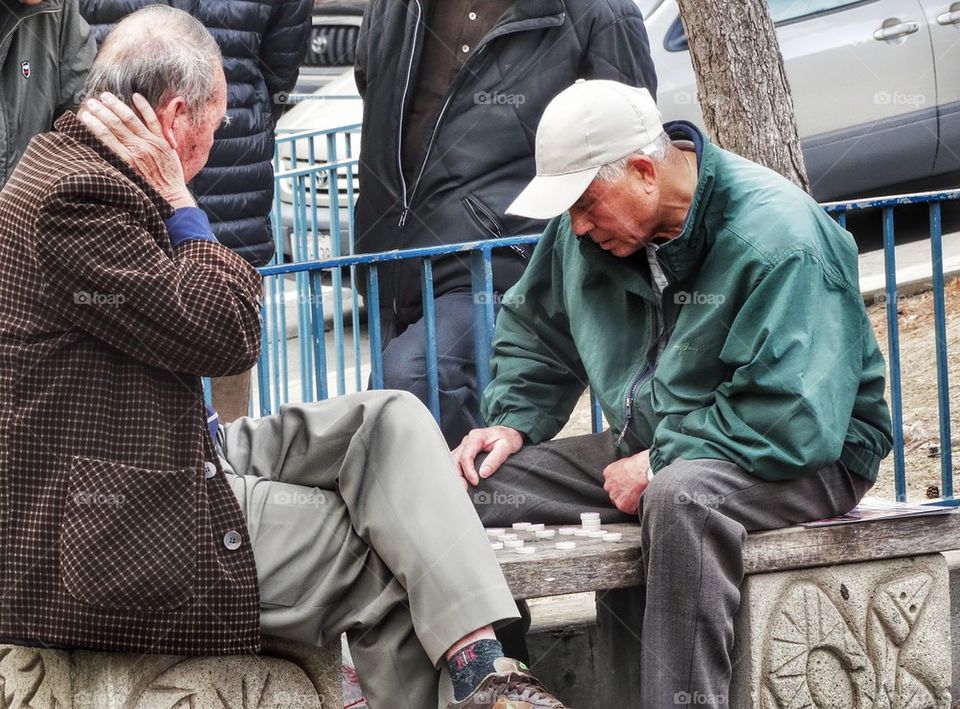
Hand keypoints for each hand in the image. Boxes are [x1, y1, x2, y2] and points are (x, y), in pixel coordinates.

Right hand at [77, 92, 194, 208]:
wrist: (171, 197)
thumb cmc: (147, 191)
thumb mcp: (126, 179)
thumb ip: (114, 164)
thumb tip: (98, 150)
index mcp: (126, 159)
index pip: (104, 136)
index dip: (93, 124)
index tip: (83, 115)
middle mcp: (137, 148)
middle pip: (115, 124)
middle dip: (100, 111)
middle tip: (90, 102)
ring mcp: (151, 143)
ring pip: (131, 119)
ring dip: (116, 105)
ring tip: (105, 96)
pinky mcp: (163, 141)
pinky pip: (153, 119)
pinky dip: (144, 107)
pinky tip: (135, 96)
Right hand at [452, 426, 523, 487]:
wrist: (509, 433)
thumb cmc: (508, 438)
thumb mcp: (506, 447)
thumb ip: (495, 459)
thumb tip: (483, 473)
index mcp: (476, 437)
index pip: (466, 456)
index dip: (468, 471)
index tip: (475, 482)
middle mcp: (467, 441)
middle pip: (456, 459)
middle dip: (458, 475)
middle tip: (464, 489)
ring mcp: (465, 446)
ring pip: (453, 461)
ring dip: (456, 474)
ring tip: (462, 487)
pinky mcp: (465, 451)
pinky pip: (457, 461)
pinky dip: (457, 471)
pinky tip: (462, 480)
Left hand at [603, 450, 650, 514]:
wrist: (646, 471)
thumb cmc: (641, 463)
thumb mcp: (627, 462)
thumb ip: (624, 470)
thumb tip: (630, 473)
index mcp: (609, 473)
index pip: (613, 483)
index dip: (622, 485)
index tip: (629, 485)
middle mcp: (609, 485)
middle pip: (615, 493)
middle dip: (624, 494)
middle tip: (636, 491)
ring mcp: (615, 496)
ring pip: (622, 502)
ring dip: (630, 501)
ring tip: (641, 495)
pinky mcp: (623, 505)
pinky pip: (630, 509)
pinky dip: (637, 507)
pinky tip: (643, 499)